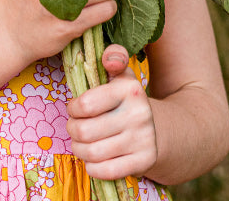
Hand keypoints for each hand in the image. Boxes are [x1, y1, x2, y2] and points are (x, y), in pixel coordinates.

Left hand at [66, 44, 157, 180]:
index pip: (86, 105)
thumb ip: (113, 57)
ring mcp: (143, 139)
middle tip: (75, 127)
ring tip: (81, 142)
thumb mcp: (120, 75)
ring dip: (79, 149)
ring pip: (92, 153)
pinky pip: (105, 171)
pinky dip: (92, 167)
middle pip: (85, 131)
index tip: (76, 108)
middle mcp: (139, 113)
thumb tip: (110, 59)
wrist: (156, 128)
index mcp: (129, 89)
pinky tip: (94, 158)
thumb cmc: (125, 100)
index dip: (73, 109)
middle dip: (72, 130)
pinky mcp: (144, 161)